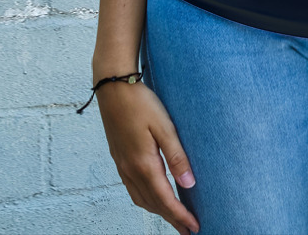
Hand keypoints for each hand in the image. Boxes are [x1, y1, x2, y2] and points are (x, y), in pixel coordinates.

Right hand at [97, 80, 200, 234]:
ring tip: (174, 216)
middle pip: (153, 204)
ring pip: (141, 199)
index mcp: (143, 164)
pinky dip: (146, 199)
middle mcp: (130, 170)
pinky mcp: (119, 158)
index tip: (194, 227)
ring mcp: (122, 165)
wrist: (113, 87)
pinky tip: (153, 195)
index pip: (165, 200)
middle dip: (171, 219)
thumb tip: (189, 184)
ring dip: (158, 211)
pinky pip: (133, 189)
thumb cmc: (141, 102)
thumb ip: (177, 156)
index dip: (180, 216)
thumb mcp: (164, 126)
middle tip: (188, 229)